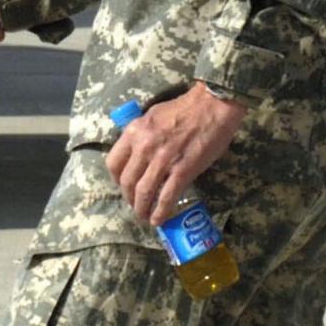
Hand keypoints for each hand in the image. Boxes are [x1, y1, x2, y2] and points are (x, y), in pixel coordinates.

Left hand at [105, 83, 245, 224]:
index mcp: (134, 132)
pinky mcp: (182, 170)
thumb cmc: (184, 108)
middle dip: (129, 198)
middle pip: (127, 181)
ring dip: (141, 208)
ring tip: (144, 216)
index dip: (116, 179)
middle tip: (135, 204)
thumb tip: (136, 153)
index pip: (114, 162)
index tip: (122, 186)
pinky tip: (158, 220)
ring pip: (144, 192)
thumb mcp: (152, 116)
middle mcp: (144, 147)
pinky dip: (160, 212)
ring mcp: (163, 160)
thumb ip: (142, 135)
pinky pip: (166, 197)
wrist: (211, 105)